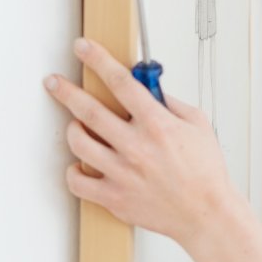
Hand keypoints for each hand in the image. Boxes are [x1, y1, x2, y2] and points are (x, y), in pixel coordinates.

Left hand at [44, 37, 237, 246]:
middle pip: (88, 109)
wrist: (206, 214)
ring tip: (76, 125)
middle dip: (65, 90)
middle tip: (54, 82)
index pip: (120, 81)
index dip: (97, 59)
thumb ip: (169, 102)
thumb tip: (147, 87)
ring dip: (73, 128)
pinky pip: (78, 181)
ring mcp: (122, 173)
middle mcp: (136, 147)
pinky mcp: (114, 197)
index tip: (83, 48)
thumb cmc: (205, 172)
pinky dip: (74, 171)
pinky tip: (81, 164)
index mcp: (157, 124)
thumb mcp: (197, 123)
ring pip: (79, 143)